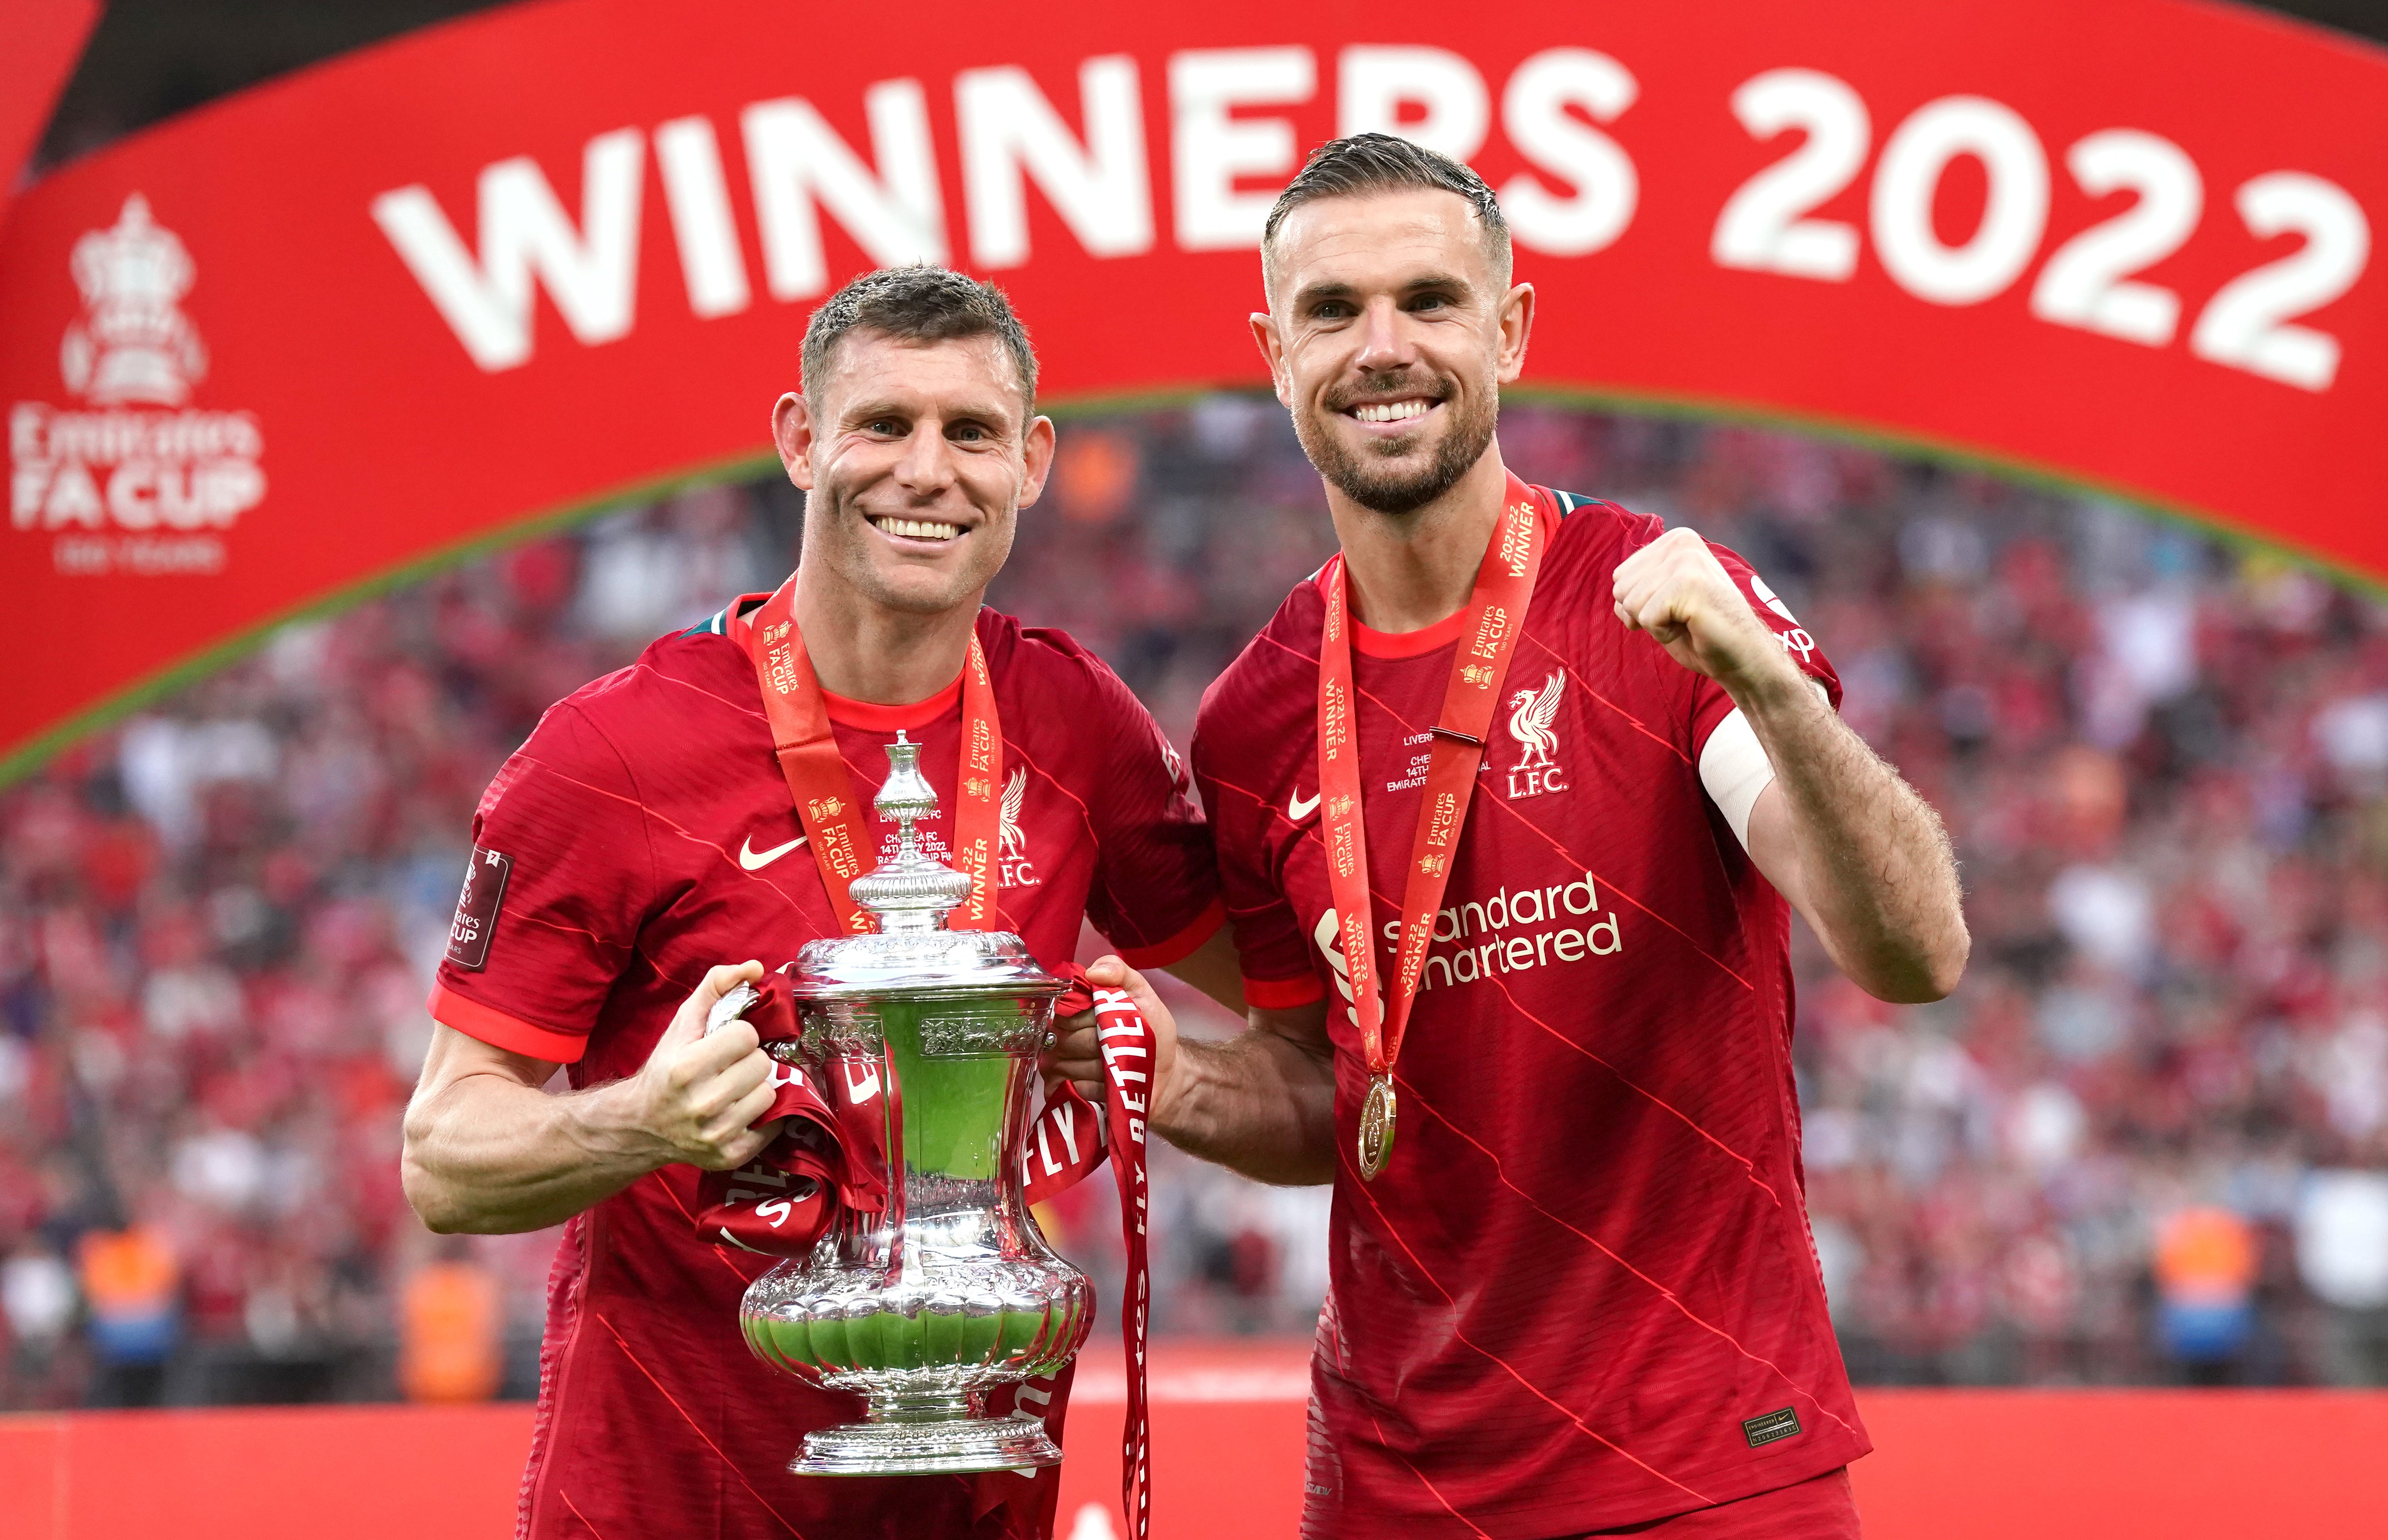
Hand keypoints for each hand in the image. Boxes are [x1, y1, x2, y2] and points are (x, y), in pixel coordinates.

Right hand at [622, 961, 781, 1170]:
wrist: (643, 1124)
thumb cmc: (667, 1069)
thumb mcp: (683, 1023)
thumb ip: (716, 986)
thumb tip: (754, 967)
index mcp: (687, 1068)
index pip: (747, 1035)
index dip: (738, 1036)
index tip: (723, 1044)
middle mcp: (702, 1103)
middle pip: (762, 1064)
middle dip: (748, 1061)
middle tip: (728, 1068)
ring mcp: (717, 1133)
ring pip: (769, 1093)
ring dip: (755, 1088)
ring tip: (733, 1090)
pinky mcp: (731, 1155)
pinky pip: (775, 1124)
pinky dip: (763, 1116)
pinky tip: (739, 1111)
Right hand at [1039, 955, 1179, 1118]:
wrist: (1165, 1074)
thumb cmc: (1152, 1032)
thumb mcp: (1143, 995)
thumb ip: (1120, 973)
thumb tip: (1092, 972)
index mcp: (1076, 1010)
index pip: (1062, 1010)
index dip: (1086, 1016)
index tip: (1106, 1019)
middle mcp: (1062, 1036)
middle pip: (1064, 1040)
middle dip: (1096, 1044)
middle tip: (1119, 1046)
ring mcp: (1062, 1066)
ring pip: (1067, 1066)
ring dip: (1098, 1068)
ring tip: (1118, 1066)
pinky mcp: (1069, 1092)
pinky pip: (1071, 1089)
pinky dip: (1094, 1088)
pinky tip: (1110, 1085)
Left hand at [1611, 527, 1799, 697]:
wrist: (1743, 657)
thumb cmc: (1700, 632)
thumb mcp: (1662, 599)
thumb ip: (1640, 583)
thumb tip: (1614, 580)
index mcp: (1675, 539)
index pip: (1620, 576)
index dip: (1640, 604)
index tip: (1673, 609)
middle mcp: (1682, 541)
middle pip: (1621, 588)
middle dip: (1644, 614)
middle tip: (1681, 618)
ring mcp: (1687, 560)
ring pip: (1631, 602)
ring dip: (1655, 624)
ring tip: (1687, 622)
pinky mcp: (1689, 584)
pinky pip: (1646, 617)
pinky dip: (1663, 633)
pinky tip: (1691, 628)